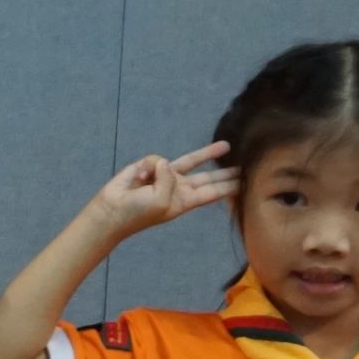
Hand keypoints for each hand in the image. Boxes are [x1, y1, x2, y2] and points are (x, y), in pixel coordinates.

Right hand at [86, 141, 234, 236]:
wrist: (112, 210)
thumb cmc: (139, 212)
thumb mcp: (162, 201)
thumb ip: (170, 178)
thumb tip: (164, 163)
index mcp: (185, 201)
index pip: (212, 193)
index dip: (229, 188)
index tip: (246, 184)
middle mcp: (179, 188)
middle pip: (208, 177)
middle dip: (225, 172)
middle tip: (244, 166)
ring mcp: (165, 176)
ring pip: (191, 161)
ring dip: (207, 154)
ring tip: (226, 146)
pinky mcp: (150, 167)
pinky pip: (156, 160)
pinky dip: (147, 168)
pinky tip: (138, 179)